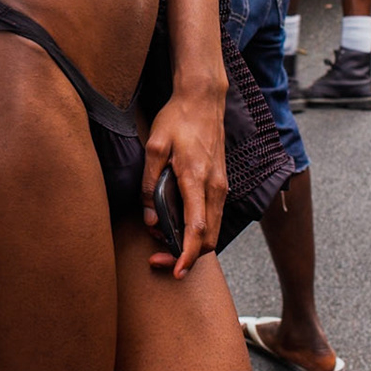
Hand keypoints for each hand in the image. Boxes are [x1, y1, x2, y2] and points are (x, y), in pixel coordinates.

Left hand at [140, 81, 226, 278]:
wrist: (203, 99)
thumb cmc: (178, 119)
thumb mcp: (155, 146)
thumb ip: (150, 184)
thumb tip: (149, 219)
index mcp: (197, 179)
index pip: (198, 229)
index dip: (188, 256)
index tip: (177, 271)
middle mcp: (215, 187)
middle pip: (209, 238)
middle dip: (187, 257)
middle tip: (158, 259)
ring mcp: (221, 186)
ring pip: (213, 230)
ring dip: (191, 244)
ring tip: (162, 241)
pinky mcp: (220, 184)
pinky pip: (212, 217)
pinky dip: (197, 230)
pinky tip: (175, 224)